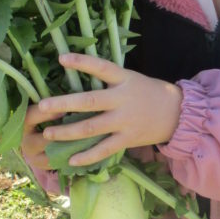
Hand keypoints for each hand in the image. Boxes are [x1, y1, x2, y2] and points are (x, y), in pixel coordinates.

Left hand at [32, 52, 182, 167]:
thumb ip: (109, 80)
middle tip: (42, 106)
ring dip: (67, 132)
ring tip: (48, 134)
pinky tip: (70, 160)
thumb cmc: (148, 93)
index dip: (82, 62)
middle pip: (89, 101)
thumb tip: (78, 77)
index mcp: (124, 79)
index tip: (62, 58)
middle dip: (64, 104)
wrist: (177, 114)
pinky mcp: (128, 139)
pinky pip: (104, 150)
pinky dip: (87, 156)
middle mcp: (123, 100)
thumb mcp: (132, 79)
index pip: (101, 67)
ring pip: (91, 128)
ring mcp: (125, 121)